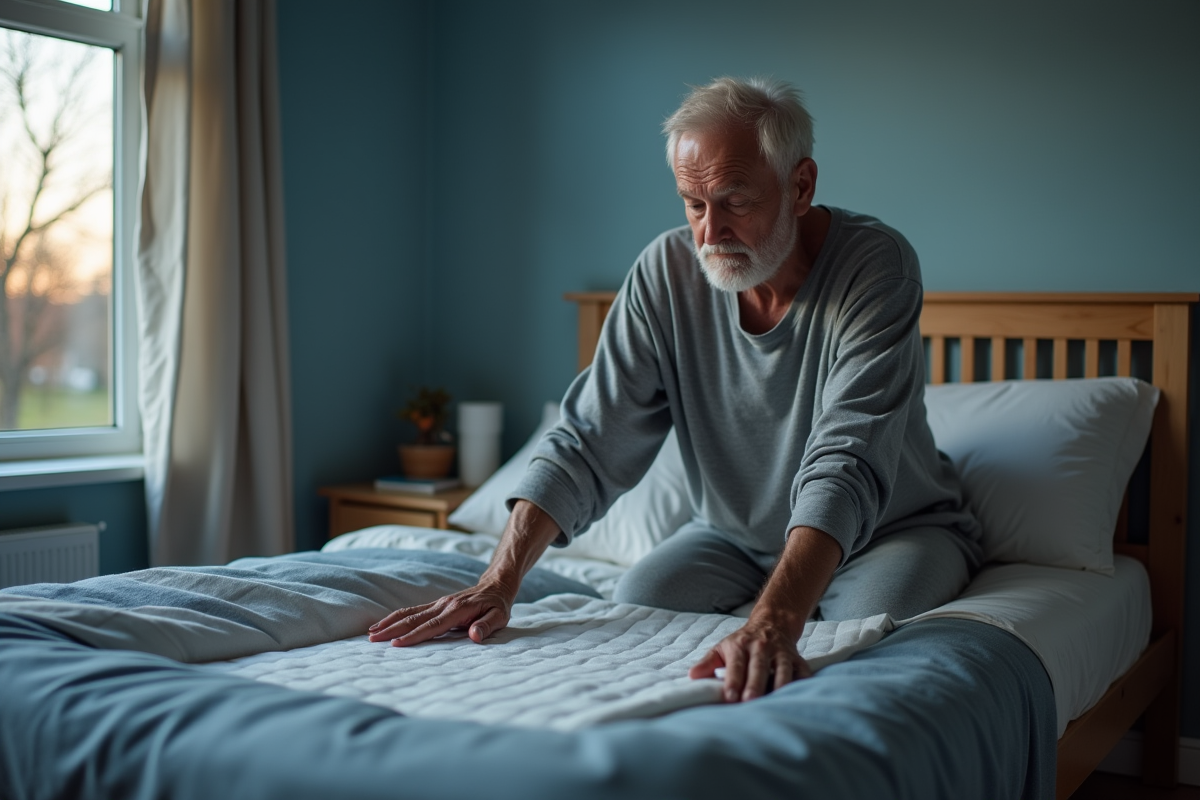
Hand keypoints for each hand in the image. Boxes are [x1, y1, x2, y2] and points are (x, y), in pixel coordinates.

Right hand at [367, 580, 515, 646]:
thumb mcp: (500, 616)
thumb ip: (487, 626)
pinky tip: (384, 624)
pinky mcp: (435, 604)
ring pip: (409, 613)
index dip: (414, 636)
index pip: (433, 625)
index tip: (397, 644)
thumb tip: (474, 635)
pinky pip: (413, 611)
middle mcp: (444, 605)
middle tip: (373, 639)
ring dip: (389, 622)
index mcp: (458, 610)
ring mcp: (438, 603)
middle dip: (392, 629)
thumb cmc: (497, 605)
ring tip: (371, 632)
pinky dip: (396, 617)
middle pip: (414, 618)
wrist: (495, 586)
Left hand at [688, 616, 811, 701]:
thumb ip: (708, 663)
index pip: (736, 664)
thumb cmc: (742, 643)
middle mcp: (761, 647)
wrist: (772, 623)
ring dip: (780, 685)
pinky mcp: (797, 658)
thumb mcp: (722, 648)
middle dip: (755, 684)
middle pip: (759, 667)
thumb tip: (692, 676)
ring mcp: (780, 652)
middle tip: (750, 701)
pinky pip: (802, 671)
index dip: (732, 680)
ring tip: (776, 702)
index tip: (729, 697)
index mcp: (740, 646)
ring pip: (782, 669)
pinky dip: (802, 682)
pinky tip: (799, 696)